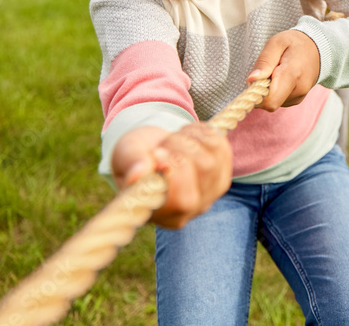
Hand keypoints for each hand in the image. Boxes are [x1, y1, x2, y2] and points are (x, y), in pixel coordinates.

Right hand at [111, 124, 231, 228]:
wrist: (151, 148)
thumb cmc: (136, 157)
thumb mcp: (125, 158)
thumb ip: (131, 166)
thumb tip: (138, 175)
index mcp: (165, 215)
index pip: (184, 200)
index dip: (174, 171)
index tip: (156, 152)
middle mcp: (193, 209)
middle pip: (204, 170)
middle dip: (179, 148)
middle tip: (160, 146)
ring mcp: (213, 190)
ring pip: (213, 157)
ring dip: (189, 140)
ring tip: (171, 141)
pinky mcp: (224, 170)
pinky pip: (220, 145)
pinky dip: (201, 133)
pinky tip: (186, 136)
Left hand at [247, 29, 320, 110]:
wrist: (319, 49)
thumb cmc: (295, 43)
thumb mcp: (277, 43)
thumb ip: (264, 61)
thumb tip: (251, 80)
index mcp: (292, 74)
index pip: (270, 100)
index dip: (256, 93)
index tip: (255, 79)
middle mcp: (298, 90)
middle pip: (269, 102)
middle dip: (261, 89)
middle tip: (266, 71)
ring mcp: (298, 97)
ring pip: (273, 101)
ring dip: (268, 89)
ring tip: (276, 71)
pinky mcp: (297, 100)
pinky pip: (278, 100)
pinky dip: (275, 90)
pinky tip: (281, 77)